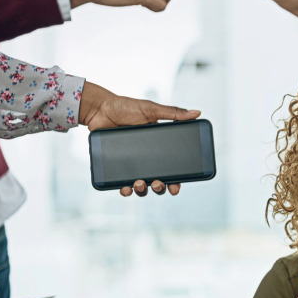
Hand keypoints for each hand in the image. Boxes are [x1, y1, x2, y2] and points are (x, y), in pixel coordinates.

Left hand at [77, 81, 200, 197]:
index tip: (176, 187)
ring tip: (139, 184)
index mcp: (159, 147)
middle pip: (158, 181)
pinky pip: (121, 182)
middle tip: (157, 184)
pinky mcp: (116, 165)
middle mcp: (147, 158)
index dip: (176, 180)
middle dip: (160, 188)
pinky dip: (124, 189)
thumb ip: (173, 113)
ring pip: (141, 185)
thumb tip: (197, 113)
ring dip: (142, 190)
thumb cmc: (126, 107)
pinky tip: (125, 188)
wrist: (100, 109)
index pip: (172, 168)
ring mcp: (131, 163)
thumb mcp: (151, 109)